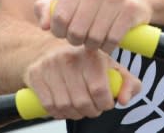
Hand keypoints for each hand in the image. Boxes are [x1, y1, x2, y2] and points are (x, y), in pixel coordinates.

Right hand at [23, 43, 140, 119]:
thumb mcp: (111, 68)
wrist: (53, 50)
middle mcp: (71, 58)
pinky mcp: (35, 74)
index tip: (106, 105)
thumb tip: (123, 100)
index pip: (99, 89)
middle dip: (91, 111)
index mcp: (93, 54)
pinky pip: (48, 105)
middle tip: (93, 109)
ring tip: (80, 109)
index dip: (105, 104)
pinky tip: (65, 109)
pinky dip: (59, 113)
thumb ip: (127, 83)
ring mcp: (51, 65)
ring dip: (75, 115)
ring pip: (65, 106)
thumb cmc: (88, 63)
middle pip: (82, 101)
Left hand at [35, 0, 151, 54]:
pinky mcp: (131, 9)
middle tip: (83, 39)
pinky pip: (113, 39)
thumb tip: (44, 25)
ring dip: (94, 46)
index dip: (60, 32)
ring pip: (95, 38)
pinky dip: (109, 47)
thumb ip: (46, 8)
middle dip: (77, 41)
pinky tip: (108, 43)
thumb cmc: (95, 0)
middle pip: (76, 31)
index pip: (59, 18)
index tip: (67, 33)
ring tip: (96, 41)